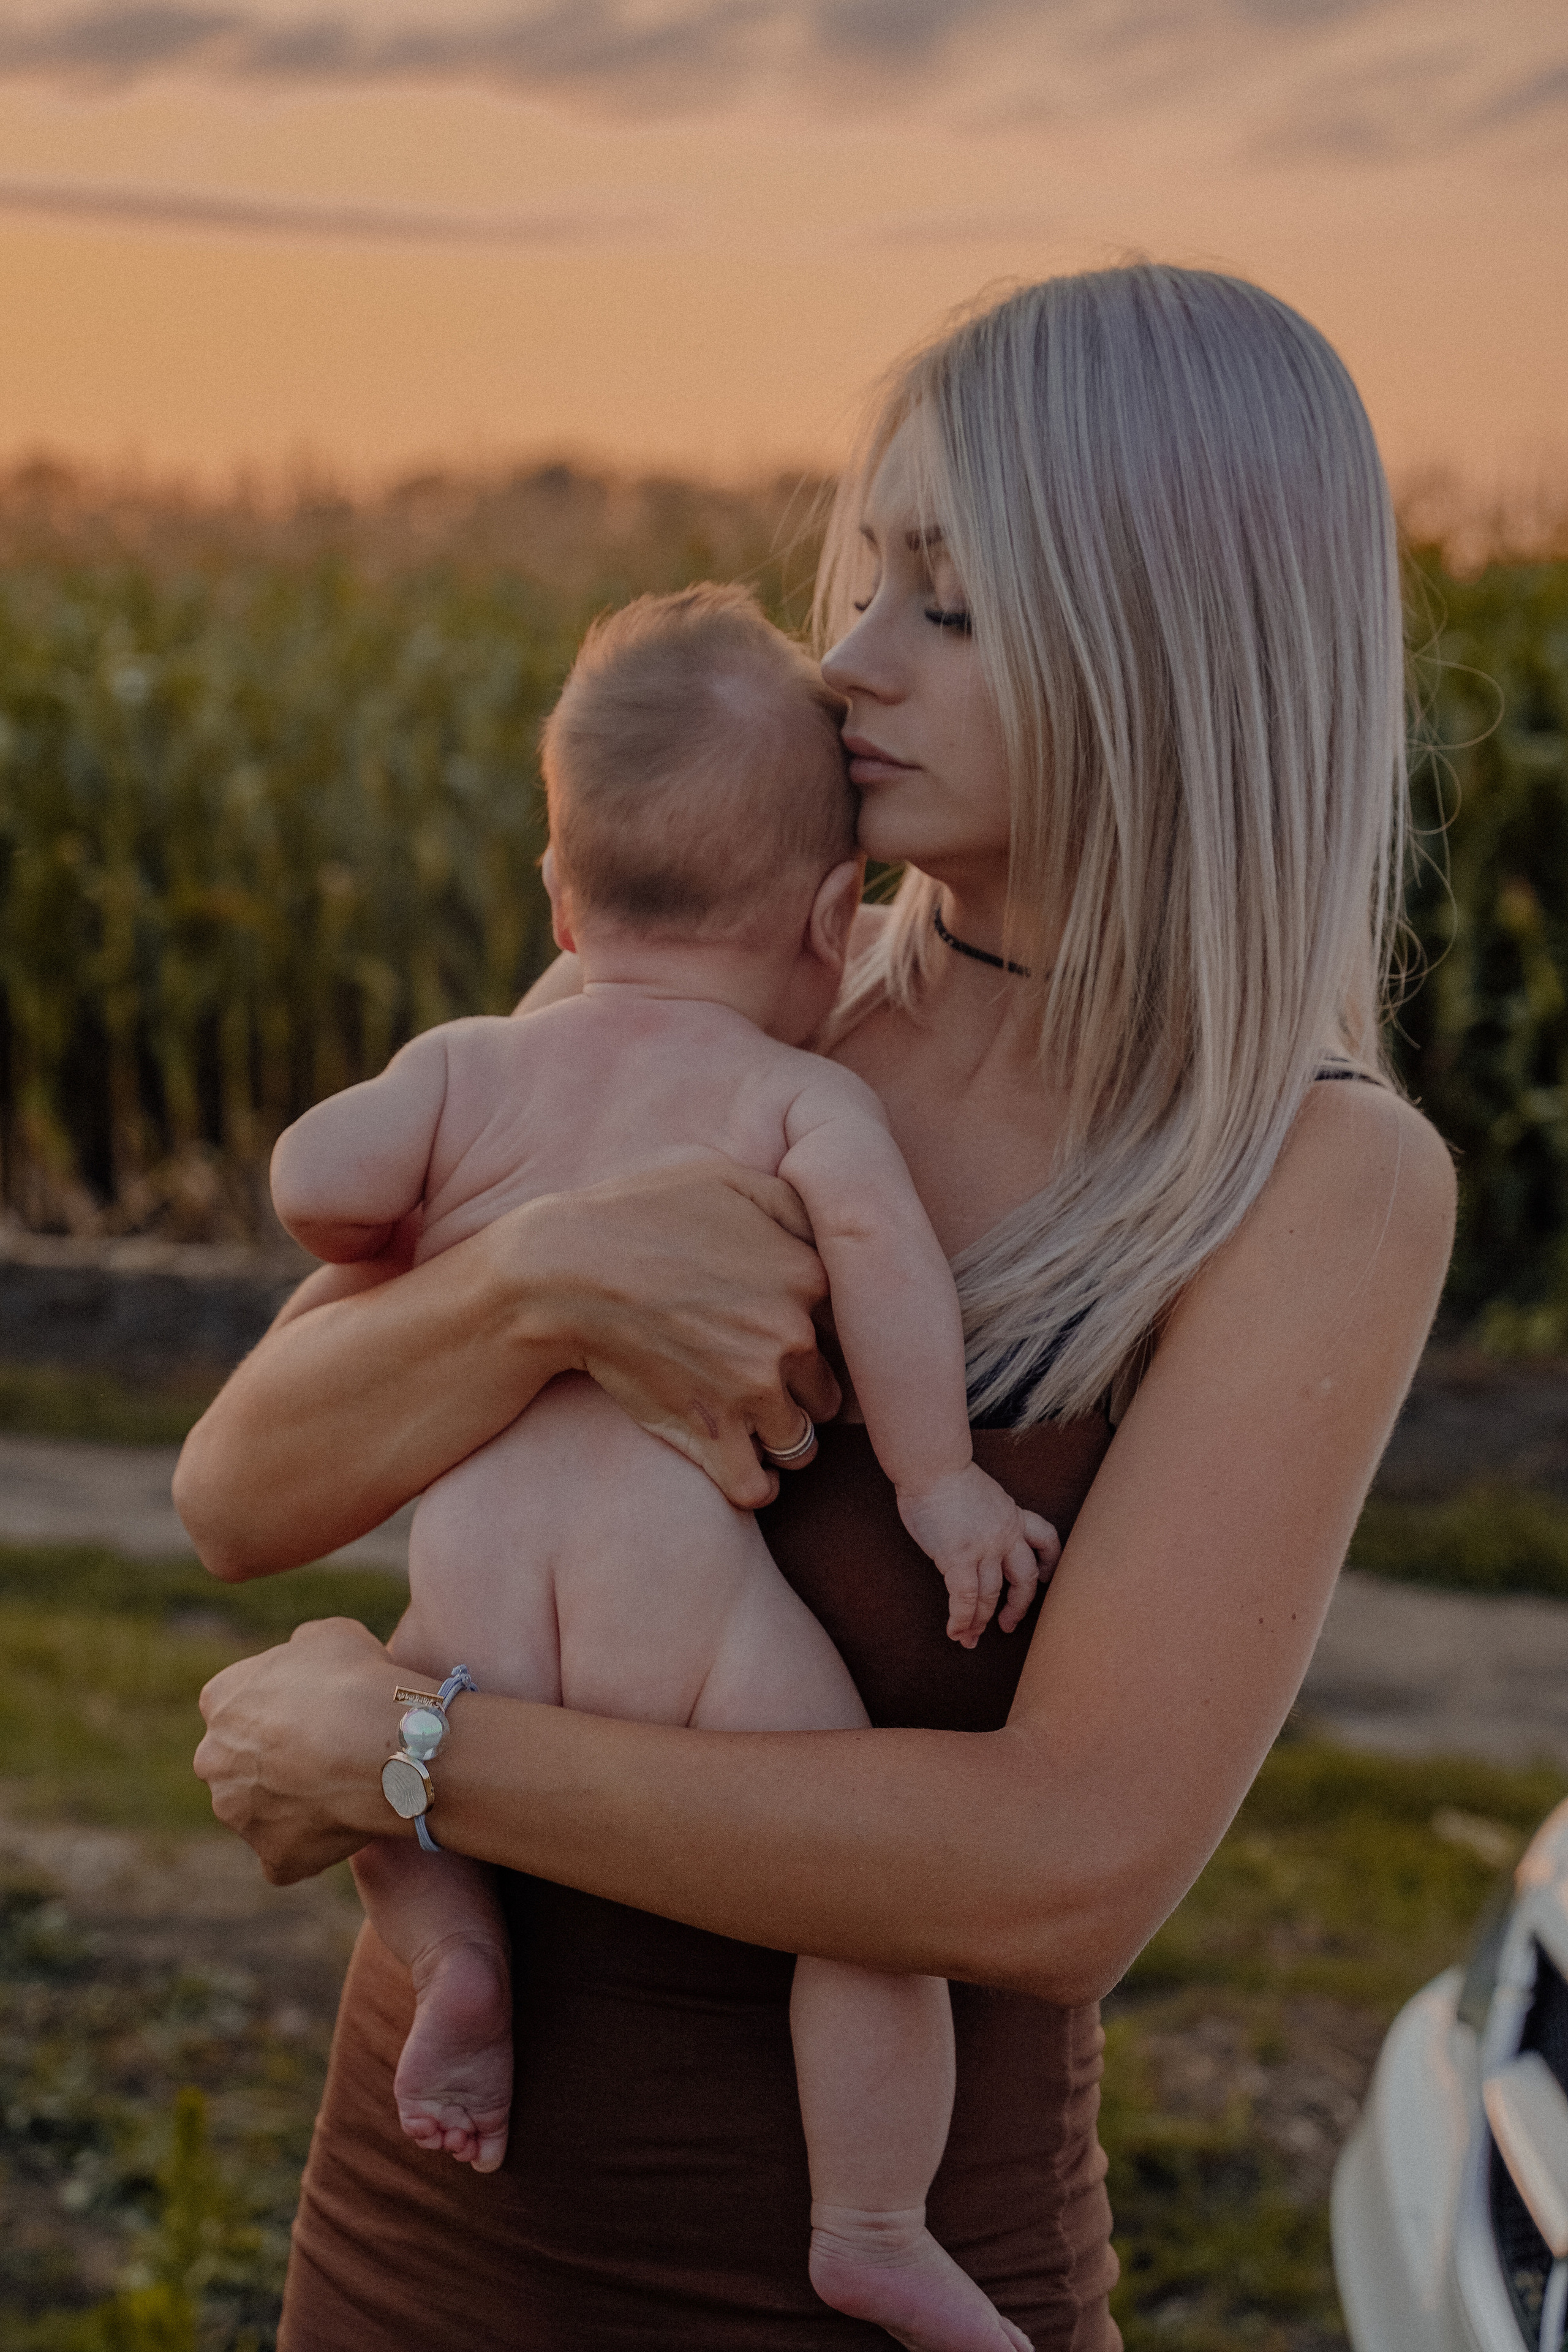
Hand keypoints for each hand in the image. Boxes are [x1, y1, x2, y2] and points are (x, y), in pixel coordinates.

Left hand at [194, 1617, 396, 1883]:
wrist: (386, 1745)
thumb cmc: (357, 1681)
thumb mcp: (329, 1635)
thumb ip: (298, 1651)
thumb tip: (301, 1663)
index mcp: (219, 1700)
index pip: (236, 1706)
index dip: (280, 1709)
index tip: (314, 1712)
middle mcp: (213, 1760)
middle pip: (239, 1763)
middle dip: (274, 1761)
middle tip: (327, 1752)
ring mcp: (238, 1815)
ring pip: (261, 1811)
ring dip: (292, 1803)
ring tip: (344, 1786)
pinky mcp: (273, 1857)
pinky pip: (290, 1853)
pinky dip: (314, 1843)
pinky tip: (347, 1820)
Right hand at [523, 1153, 842, 1508]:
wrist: (564, 1270)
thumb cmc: (638, 1210)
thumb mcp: (725, 1176)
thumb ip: (792, 1202)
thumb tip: (829, 1225)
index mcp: (807, 1276)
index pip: (855, 1326)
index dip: (827, 1334)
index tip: (801, 1336)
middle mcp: (792, 1338)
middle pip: (830, 1390)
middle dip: (805, 1391)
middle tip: (769, 1381)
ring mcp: (754, 1393)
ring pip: (801, 1442)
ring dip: (783, 1439)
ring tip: (756, 1425)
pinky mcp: (711, 1435)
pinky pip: (756, 1486)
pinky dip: (755, 1485)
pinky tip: (748, 1472)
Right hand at [897, 1466, 1060, 1648]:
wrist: (931, 1465)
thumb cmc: (945, 1475)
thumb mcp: (982, 1494)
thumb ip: (986, 1517)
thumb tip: (973, 1536)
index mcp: (1012, 1515)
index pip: (1046, 1538)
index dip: (1050, 1561)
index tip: (1045, 1577)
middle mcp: (1005, 1535)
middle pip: (1025, 1578)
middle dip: (1019, 1606)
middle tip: (1009, 1625)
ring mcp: (984, 1548)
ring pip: (991, 1594)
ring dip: (980, 1620)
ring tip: (970, 1637)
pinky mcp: (959, 1557)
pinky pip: (965, 1598)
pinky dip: (961, 1620)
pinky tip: (956, 1631)